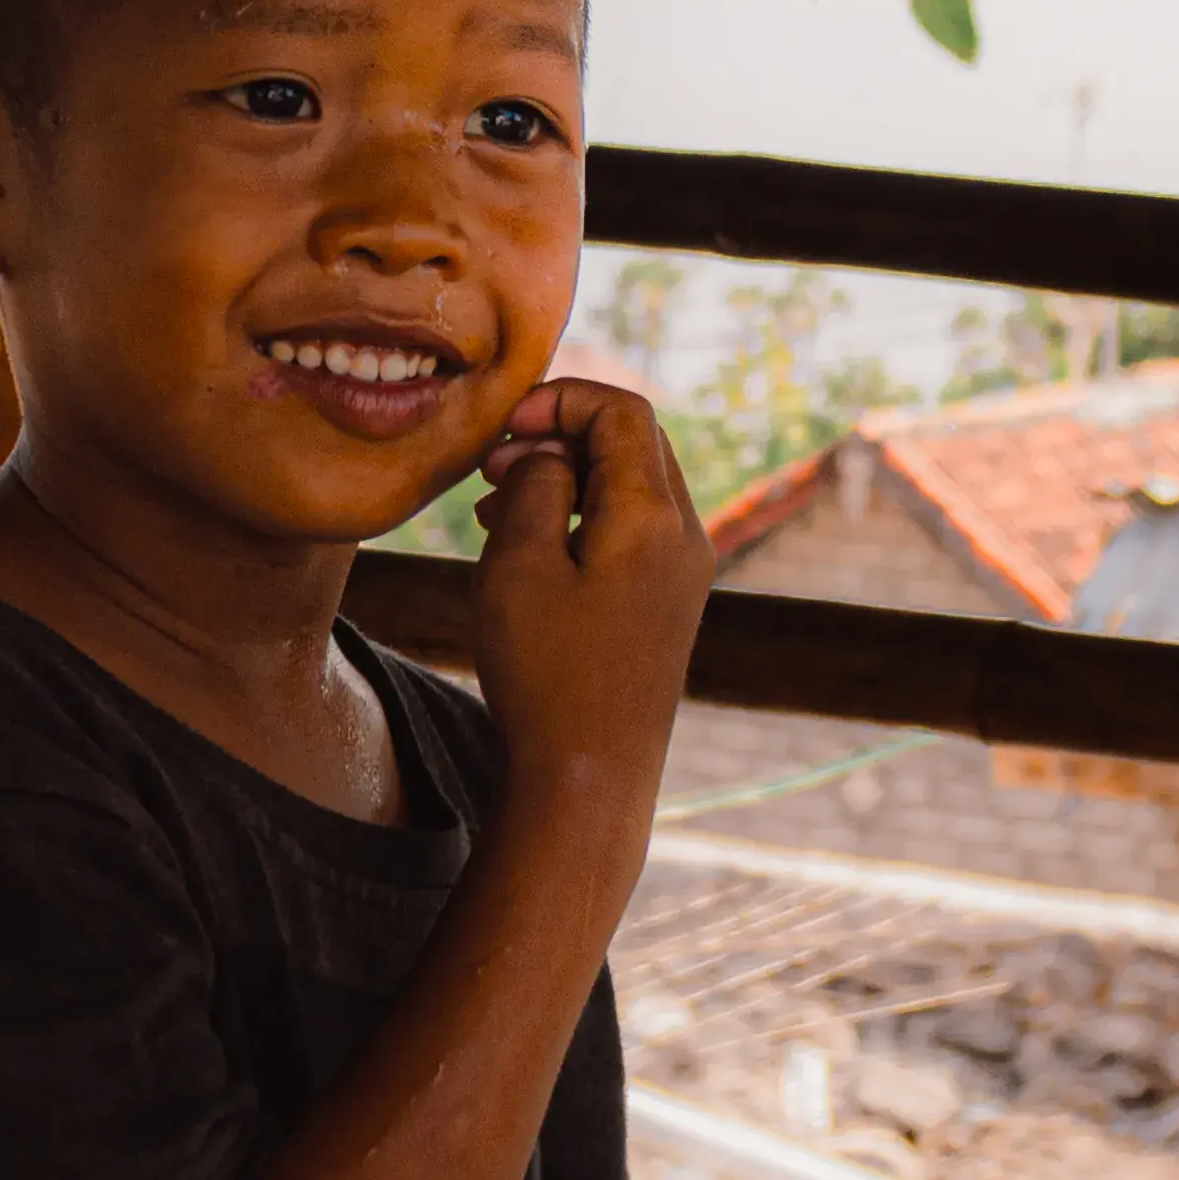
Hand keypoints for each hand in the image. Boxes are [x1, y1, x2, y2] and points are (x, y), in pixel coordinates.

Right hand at [468, 377, 714, 793]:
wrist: (589, 780)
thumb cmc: (546, 674)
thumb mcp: (519, 564)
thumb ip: (535, 484)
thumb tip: (550, 452)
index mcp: (654, 517)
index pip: (623, 411)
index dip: (560, 399)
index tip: (503, 429)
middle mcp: (685, 536)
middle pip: (633, 442)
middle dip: (560, 435)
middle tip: (492, 465)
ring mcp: (683, 573)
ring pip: (630, 486)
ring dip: (565, 477)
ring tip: (494, 506)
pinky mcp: (668, 604)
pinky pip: (630, 530)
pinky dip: (580, 517)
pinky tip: (527, 546)